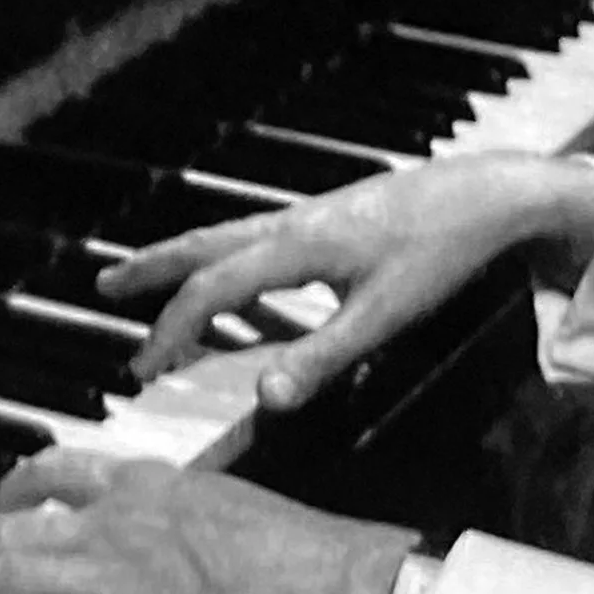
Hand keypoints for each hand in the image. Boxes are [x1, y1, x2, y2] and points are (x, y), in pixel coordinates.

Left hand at [0, 450, 415, 593]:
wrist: (328, 580)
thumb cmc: (297, 548)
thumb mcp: (225, 503)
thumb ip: (176, 515)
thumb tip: (156, 540)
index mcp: (144, 480)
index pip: (53, 468)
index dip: (7, 492)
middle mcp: (115, 517)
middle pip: (5, 525)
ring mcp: (114, 572)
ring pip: (3, 574)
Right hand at [107, 152, 593, 411]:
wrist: (487, 195)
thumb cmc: (439, 253)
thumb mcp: (384, 316)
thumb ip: (323, 359)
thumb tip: (265, 398)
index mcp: (296, 246)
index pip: (209, 289)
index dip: (169, 330)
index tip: (140, 369)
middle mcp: (292, 224)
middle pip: (203, 244)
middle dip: (152, 268)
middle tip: (106, 286)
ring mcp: (311, 218)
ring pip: (230, 237)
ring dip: (187, 260)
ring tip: (154, 278)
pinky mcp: (332, 220)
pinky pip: (261, 241)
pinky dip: (232, 262)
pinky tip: (245, 285)